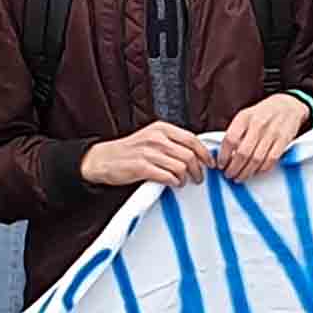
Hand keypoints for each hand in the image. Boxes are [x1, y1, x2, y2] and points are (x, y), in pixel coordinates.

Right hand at [80, 123, 208, 189]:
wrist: (103, 159)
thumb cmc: (129, 151)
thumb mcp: (151, 138)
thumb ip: (171, 142)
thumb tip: (196, 153)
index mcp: (161, 128)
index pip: (192, 139)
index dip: (205, 154)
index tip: (210, 164)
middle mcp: (156, 138)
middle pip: (189, 155)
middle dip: (198, 170)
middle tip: (198, 178)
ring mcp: (148, 152)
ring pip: (181, 167)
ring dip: (185, 178)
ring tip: (183, 182)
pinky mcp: (141, 167)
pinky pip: (167, 176)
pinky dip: (174, 182)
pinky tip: (173, 184)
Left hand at [215, 93, 305, 179]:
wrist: (288, 105)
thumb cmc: (263, 113)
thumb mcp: (246, 115)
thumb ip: (236, 132)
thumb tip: (224, 153)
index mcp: (245, 117)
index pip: (230, 140)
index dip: (223, 155)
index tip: (221, 164)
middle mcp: (258, 124)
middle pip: (243, 153)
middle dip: (233, 169)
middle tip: (229, 174)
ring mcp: (272, 133)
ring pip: (256, 160)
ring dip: (246, 172)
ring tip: (240, 177)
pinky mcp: (283, 140)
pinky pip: (271, 160)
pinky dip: (261, 169)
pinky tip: (255, 172)